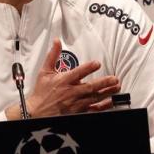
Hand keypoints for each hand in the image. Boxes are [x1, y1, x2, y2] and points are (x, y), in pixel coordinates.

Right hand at [6, 38, 120, 118]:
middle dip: (103, 83)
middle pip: (90, 87)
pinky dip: (103, 106)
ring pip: (94, 98)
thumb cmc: (41, 91)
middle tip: (114, 78)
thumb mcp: (45, 71)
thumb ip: (53, 55)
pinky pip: (93, 109)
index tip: (97, 63)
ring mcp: (75, 103)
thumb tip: (57, 41)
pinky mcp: (78, 112)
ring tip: (116, 87)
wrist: (37, 112)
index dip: (88, 68)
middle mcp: (70, 92)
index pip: (77, 73)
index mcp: (63, 81)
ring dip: (106, 92)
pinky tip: (110, 101)